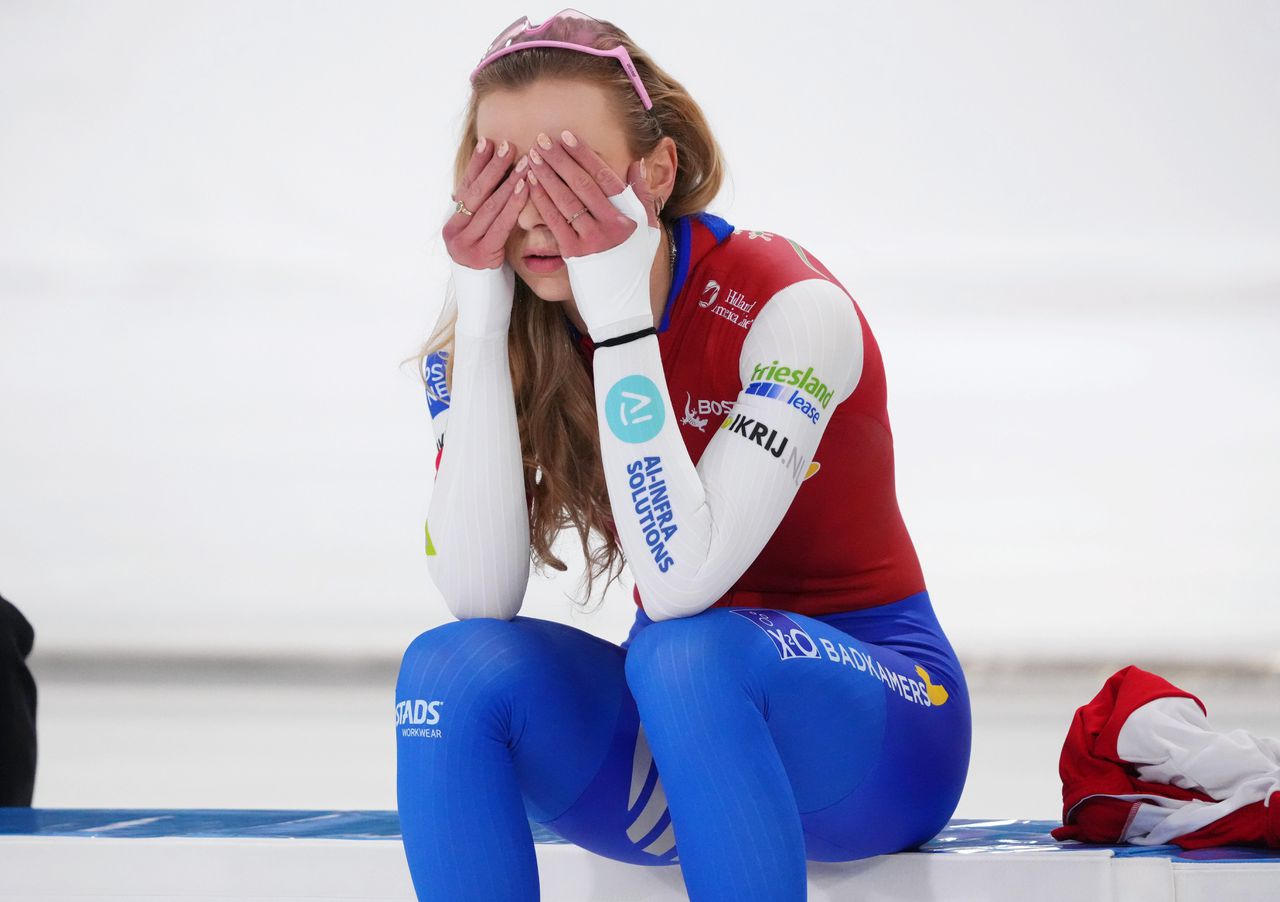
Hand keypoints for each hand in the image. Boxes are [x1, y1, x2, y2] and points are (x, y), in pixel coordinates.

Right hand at [443, 137, 526, 270]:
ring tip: (523, 162)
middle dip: (492, 167)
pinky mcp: (481, 257)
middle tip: (507, 145)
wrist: (483, 307)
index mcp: (451, 226)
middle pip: (475, 193)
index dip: (477, 164)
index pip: (465, 188)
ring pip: (489, 206)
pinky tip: (525, 187)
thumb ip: (482, 217)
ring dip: (508, 181)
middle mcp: (453, 234)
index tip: (489, 141)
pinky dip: (513, 203)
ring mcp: (465, 246)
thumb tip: (490, 183)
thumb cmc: (489, 270)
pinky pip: (501, 224)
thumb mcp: (482, 240)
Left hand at [523, 129, 659, 254]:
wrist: (622, 304)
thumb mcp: (649, 231)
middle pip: (582, 185)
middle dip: (560, 159)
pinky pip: (554, 221)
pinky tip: (530, 184)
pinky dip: (541, 200)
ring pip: (565, 200)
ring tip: (533, 156)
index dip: (584, 155)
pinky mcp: (573, 254)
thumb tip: (636, 165)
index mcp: (629, 217)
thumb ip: (643, 198)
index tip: (567, 137)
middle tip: (543, 140)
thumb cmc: (634, 264)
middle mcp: (611, 227)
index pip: (604, 178)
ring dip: (547, 175)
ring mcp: (591, 241)